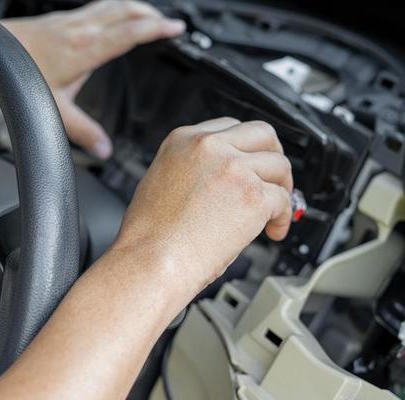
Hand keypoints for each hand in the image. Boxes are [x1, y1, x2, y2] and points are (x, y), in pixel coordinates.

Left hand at [4, 1, 185, 158]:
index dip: (157, 28)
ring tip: (150, 16)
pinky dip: (115, 9)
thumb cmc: (17, 74)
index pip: (130, 32)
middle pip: (126, 9)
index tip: (176, 28)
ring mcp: (71, 20)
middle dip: (152, 14)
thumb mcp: (53, 109)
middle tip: (170, 23)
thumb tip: (103, 149)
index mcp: (85, 49)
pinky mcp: (62, 19)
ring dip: (135, 7)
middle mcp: (81, 29)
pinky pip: (97, 7)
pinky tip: (113, 18)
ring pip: (112, 3)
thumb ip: (82, 131)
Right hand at [115, 118, 292, 293]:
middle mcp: (209, 147)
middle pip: (262, 135)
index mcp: (183, 140)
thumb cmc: (149, 235)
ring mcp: (233, 168)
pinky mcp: (253, 195)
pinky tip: (272, 230)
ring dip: (281, 189)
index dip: (245, 148)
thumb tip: (218, 180)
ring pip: (280, 166)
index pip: (230, 127)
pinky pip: (284, 200)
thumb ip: (192, 168)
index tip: (250, 164)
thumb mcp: (159, 181)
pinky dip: (283, 218)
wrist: (151, 260)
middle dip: (272, 157)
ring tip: (273, 211)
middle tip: (273, 180)